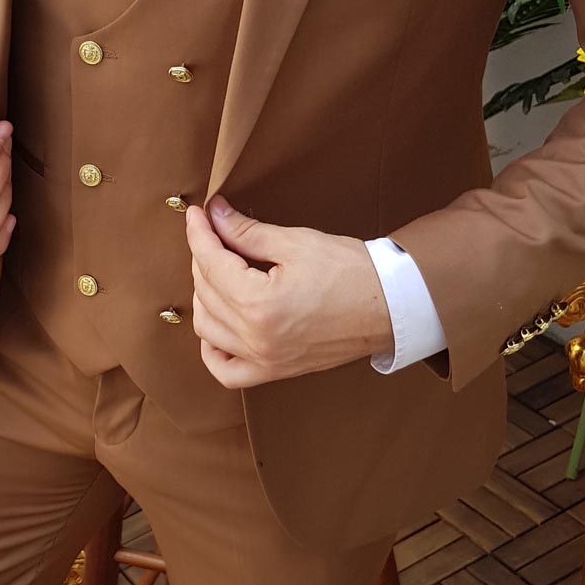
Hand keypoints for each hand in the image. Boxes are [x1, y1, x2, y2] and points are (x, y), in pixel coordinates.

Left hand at [185, 194, 393, 388]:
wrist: (387, 305)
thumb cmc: (349, 270)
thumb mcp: (295, 242)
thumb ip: (247, 231)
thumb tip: (216, 215)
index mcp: (259, 304)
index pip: (210, 263)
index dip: (199, 233)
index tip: (196, 214)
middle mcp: (256, 339)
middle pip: (205, 292)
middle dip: (203, 256)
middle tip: (214, 231)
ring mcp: (264, 361)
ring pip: (207, 328)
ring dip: (203, 294)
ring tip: (217, 267)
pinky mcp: (275, 371)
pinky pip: (226, 370)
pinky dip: (212, 347)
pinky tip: (215, 323)